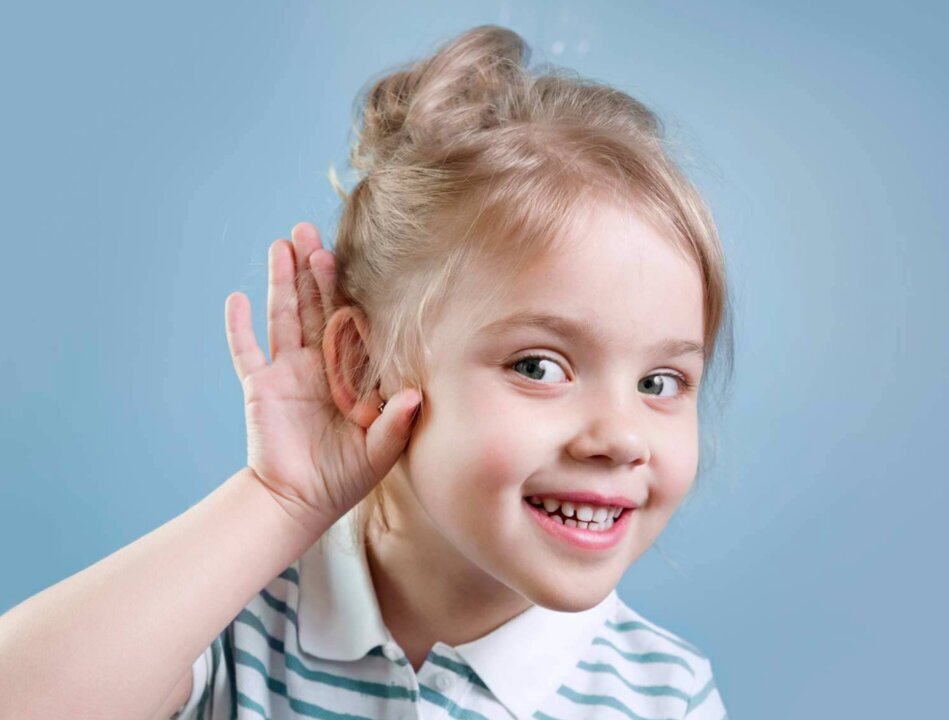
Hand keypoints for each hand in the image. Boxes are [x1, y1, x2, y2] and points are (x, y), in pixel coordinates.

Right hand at [224, 222, 420, 533]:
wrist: (300, 501)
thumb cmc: (346, 477)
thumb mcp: (380, 451)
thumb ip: (397, 424)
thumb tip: (416, 396)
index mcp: (350, 372)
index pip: (349, 321)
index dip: (347, 289)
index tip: (347, 255)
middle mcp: (319, 364)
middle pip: (316, 307)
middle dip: (313, 270)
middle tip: (311, 231)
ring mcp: (287, 372)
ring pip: (283, 316)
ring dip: (281, 282)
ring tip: (281, 244)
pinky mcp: (259, 387)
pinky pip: (244, 352)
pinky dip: (238, 328)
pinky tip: (235, 299)